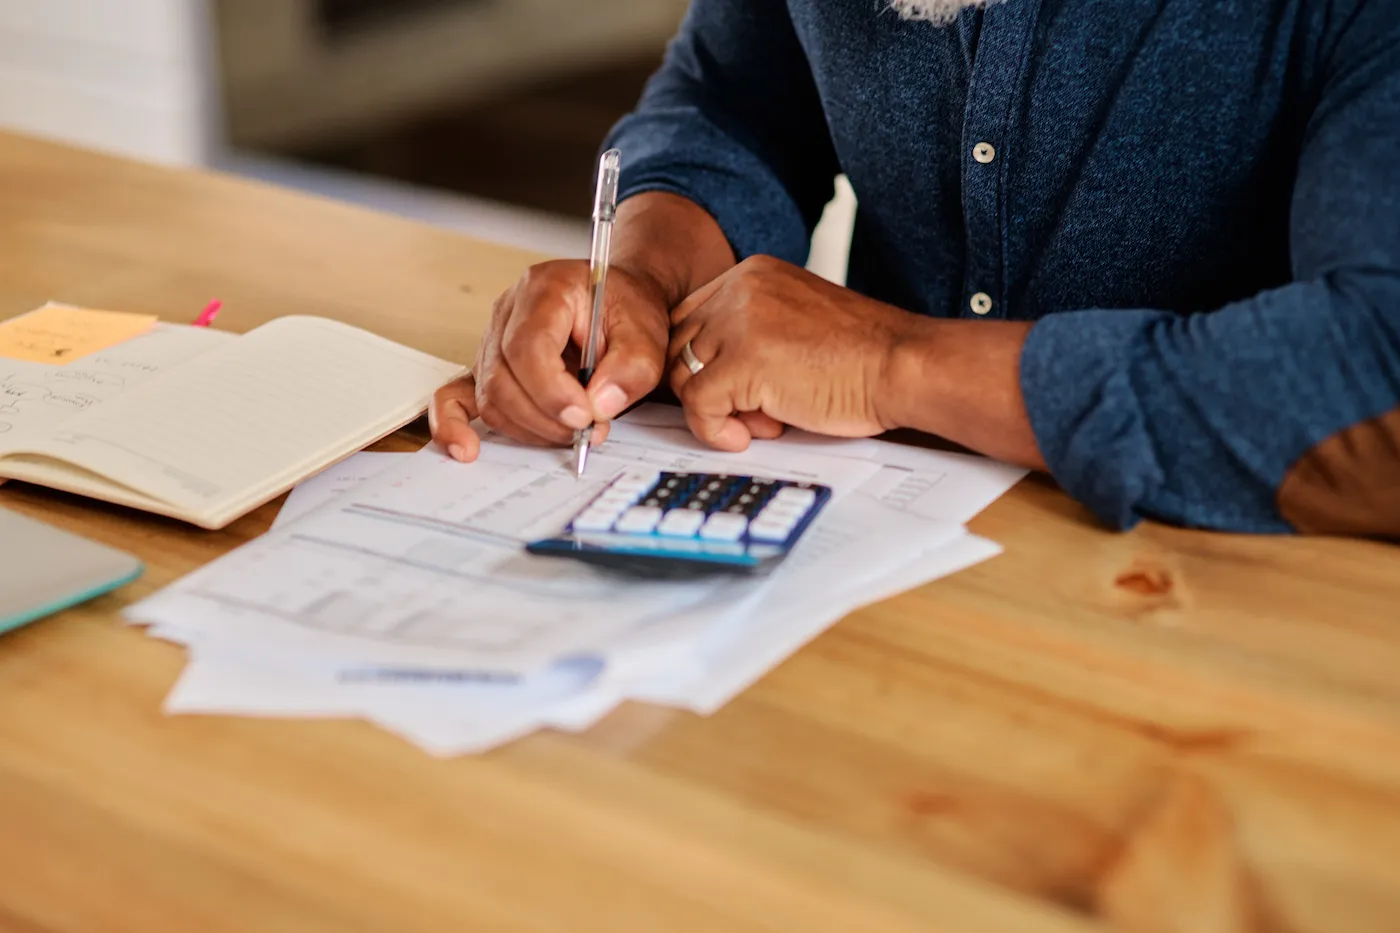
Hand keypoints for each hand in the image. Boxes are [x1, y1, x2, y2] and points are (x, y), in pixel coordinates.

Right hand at [431, 259, 669, 460]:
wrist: (617, 301)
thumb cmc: (625, 309)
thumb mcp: (647, 331)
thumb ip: (631, 366)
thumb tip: (600, 406)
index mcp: (545, 288)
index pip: (528, 345)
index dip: (552, 390)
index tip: (583, 417)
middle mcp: (509, 312)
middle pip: (503, 377)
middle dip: (546, 417)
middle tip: (588, 431)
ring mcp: (492, 340)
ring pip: (491, 397)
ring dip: (530, 427)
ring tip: (573, 433)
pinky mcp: (488, 367)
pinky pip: (457, 397)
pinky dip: (456, 424)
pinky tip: (466, 448)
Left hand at [666, 255, 922, 449]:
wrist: (903, 366)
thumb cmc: (863, 358)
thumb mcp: (796, 326)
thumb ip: (751, 334)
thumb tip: (703, 374)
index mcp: (754, 275)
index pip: (690, 319)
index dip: (702, 363)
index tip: (732, 390)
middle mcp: (740, 289)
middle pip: (678, 346)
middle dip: (706, 388)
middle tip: (753, 412)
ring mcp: (739, 322)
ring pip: (683, 377)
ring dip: (716, 410)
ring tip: (764, 422)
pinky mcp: (744, 362)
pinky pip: (698, 406)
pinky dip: (716, 430)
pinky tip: (751, 436)